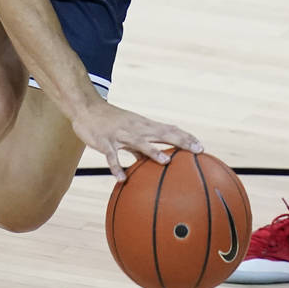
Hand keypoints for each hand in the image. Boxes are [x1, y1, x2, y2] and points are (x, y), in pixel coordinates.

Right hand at [71, 101, 202, 180]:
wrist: (87, 109)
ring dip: (152, 152)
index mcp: (144, 126)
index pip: (170, 130)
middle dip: (181, 141)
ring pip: (139, 143)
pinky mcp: (105, 141)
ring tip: (166, 162)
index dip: (186, 137)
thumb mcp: (130, 132)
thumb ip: (142, 148)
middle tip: (197, 150)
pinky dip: (116, 166)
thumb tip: (156, 162)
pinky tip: (122, 178)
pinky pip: (112, 156)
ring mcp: (121, 134)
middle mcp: (136, 128)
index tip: (201, 147)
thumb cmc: (111, 122)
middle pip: (162, 134)